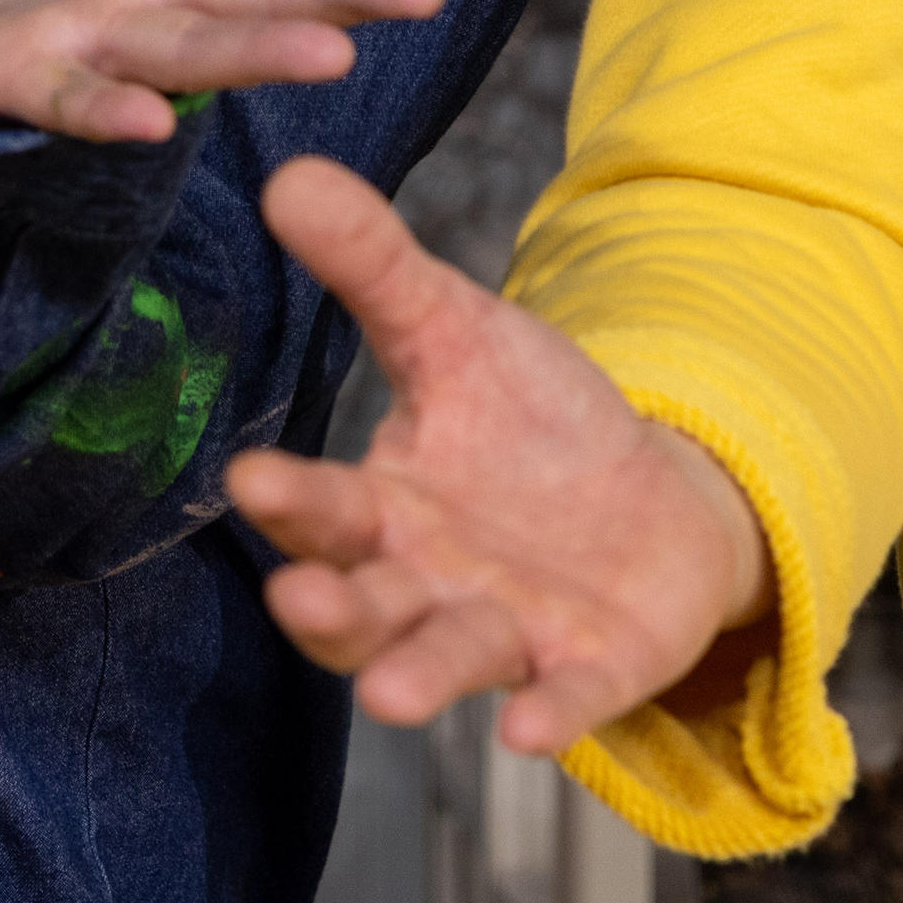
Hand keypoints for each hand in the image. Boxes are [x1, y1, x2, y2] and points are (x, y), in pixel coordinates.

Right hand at [227, 156, 771, 755]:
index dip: (291, 501)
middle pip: (367, 604)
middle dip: (333, 608)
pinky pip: (565, 697)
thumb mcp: (456, 332)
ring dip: (419, 677)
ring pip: (449, 658)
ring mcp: (510, 632)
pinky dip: (548, 713)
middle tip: (299, 596)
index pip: (324, 510)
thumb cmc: (529, 425)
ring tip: (390, 696)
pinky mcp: (591, 665)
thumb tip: (286, 172)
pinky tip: (527, 729)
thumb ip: (374, 268)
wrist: (653, 500)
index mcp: (384, 508)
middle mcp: (430, 585)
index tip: (249, 477)